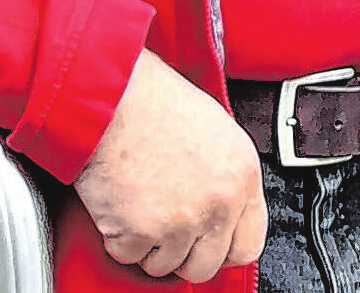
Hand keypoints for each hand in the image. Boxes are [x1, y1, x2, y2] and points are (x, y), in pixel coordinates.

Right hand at [73, 50, 264, 281]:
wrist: (111, 93)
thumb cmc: (153, 99)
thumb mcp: (212, 128)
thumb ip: (223, 174)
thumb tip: (221, 206)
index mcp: (242, 176)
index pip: (248, 244)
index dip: (223, 247)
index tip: (209, 244)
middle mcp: (217, 203)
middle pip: (205, 266)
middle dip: (182, 252)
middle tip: (165, 226)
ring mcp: (180, 221)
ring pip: (164, 265)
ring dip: (147, 243)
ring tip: (138, 203)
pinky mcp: (140, 231)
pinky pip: (127, 255)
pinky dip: (117, 236)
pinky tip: (120, 202)